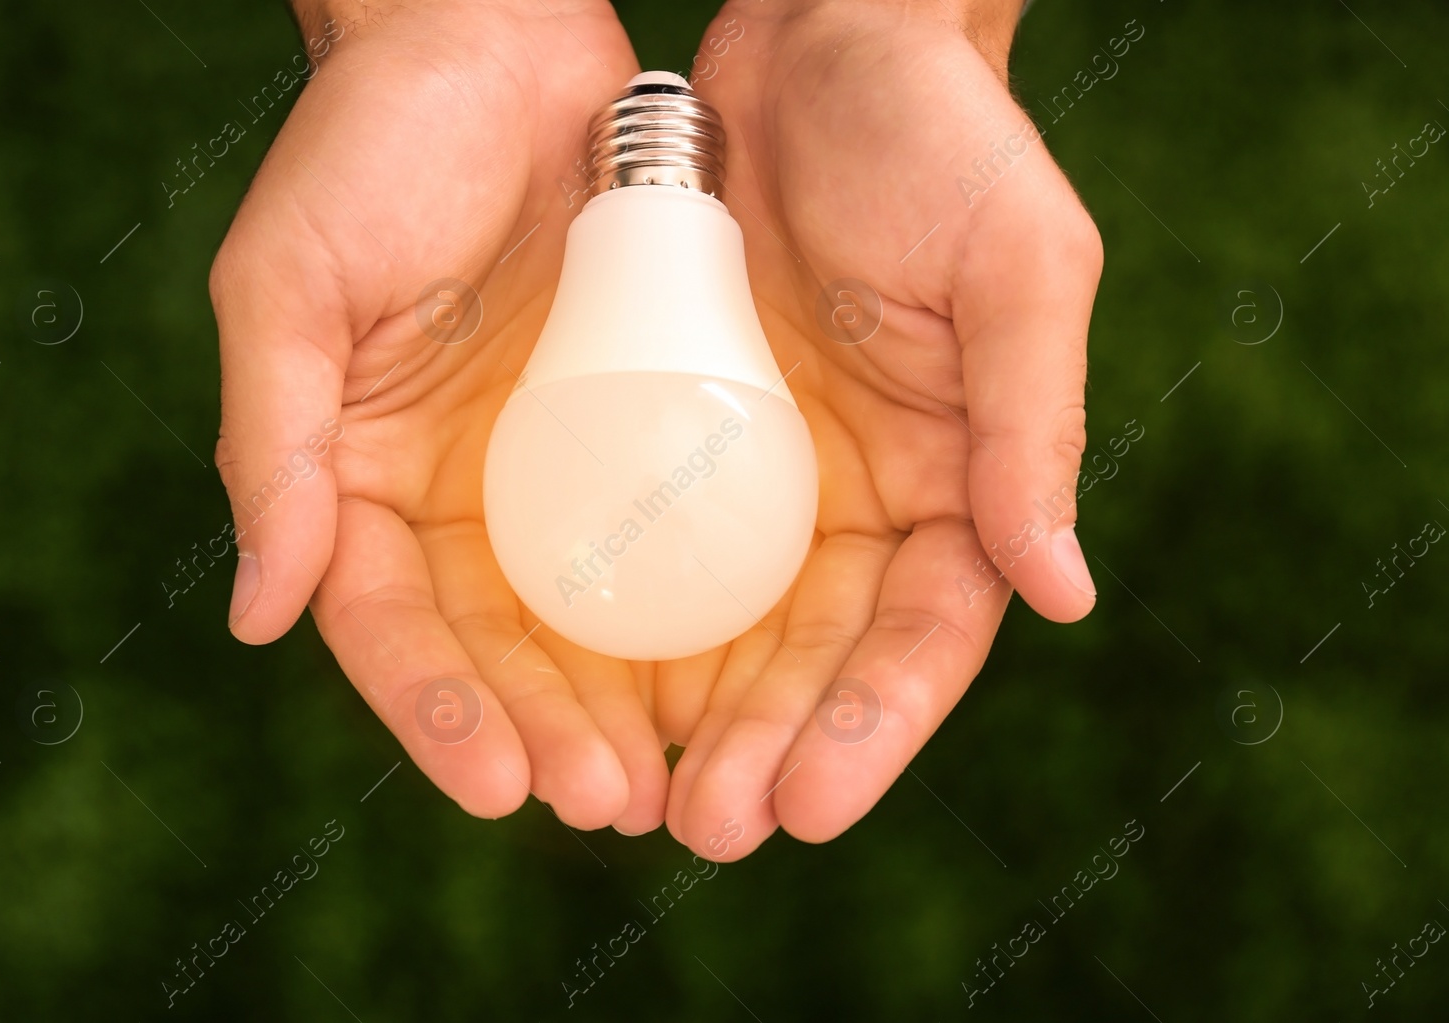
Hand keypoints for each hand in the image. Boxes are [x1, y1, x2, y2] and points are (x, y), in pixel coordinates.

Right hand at [210, 0, 671, 831]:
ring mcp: (550, 468)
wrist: (496, 39)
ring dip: (625, 702)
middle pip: (497, 648)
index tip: (494, 786)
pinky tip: (735, 673)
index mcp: (358, 482)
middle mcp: (457, 496)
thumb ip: (271, 449)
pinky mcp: (634, 425)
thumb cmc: (370, 148)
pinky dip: (692, 608)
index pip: (388, 627)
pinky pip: (664, 533)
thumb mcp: (289, 291)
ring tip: (681, 780)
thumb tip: (260, 612)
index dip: (433, 710)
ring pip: (586, 618)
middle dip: (547, 732)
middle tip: (612, 802)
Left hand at [662, 0, 1103, 858]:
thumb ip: (1031, 426)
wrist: (816, 41)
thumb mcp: (1014, 267)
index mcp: (951, 485)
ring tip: (618, 798)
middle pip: (812, 661)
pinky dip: (610, 621)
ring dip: (678, 719)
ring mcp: (757, 476)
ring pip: (719, 630)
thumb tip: (1060, 593)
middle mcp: (854, 503)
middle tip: (701, 827)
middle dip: (764, 750)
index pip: (923, 640)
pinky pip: (636, 545)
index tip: (808, 803)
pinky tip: (563, 685)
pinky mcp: (668, 434)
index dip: (872, 730)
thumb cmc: (937, 140)